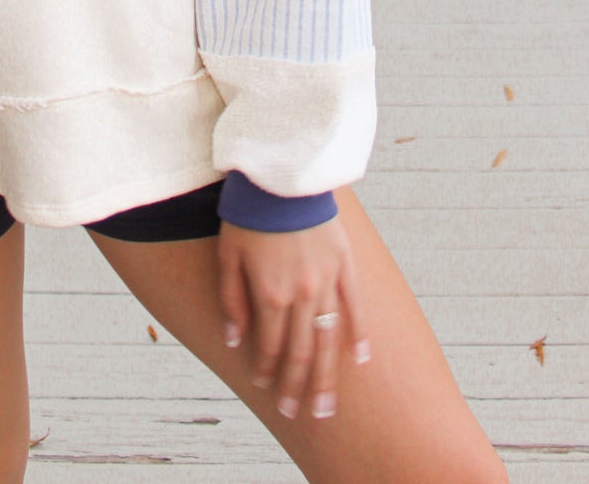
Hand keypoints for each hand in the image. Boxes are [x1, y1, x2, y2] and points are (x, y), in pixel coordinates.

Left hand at [217, 216, 368, 422]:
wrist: (281, 173)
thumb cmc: (248, 214)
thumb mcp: (227, 256)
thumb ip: (231, 301)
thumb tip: (234, 341)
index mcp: (270, 294)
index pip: (269, 346)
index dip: (266, 370)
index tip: (264, 388)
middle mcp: (301, 294)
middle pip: (301, 351)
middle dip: (297, 386)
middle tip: (297, 414)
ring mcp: (326, 280)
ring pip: (328, 338)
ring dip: (327, 375)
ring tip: (328, 406)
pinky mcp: (344, 263)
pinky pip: (354, 305)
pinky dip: (359, 333)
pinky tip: (361, 358)